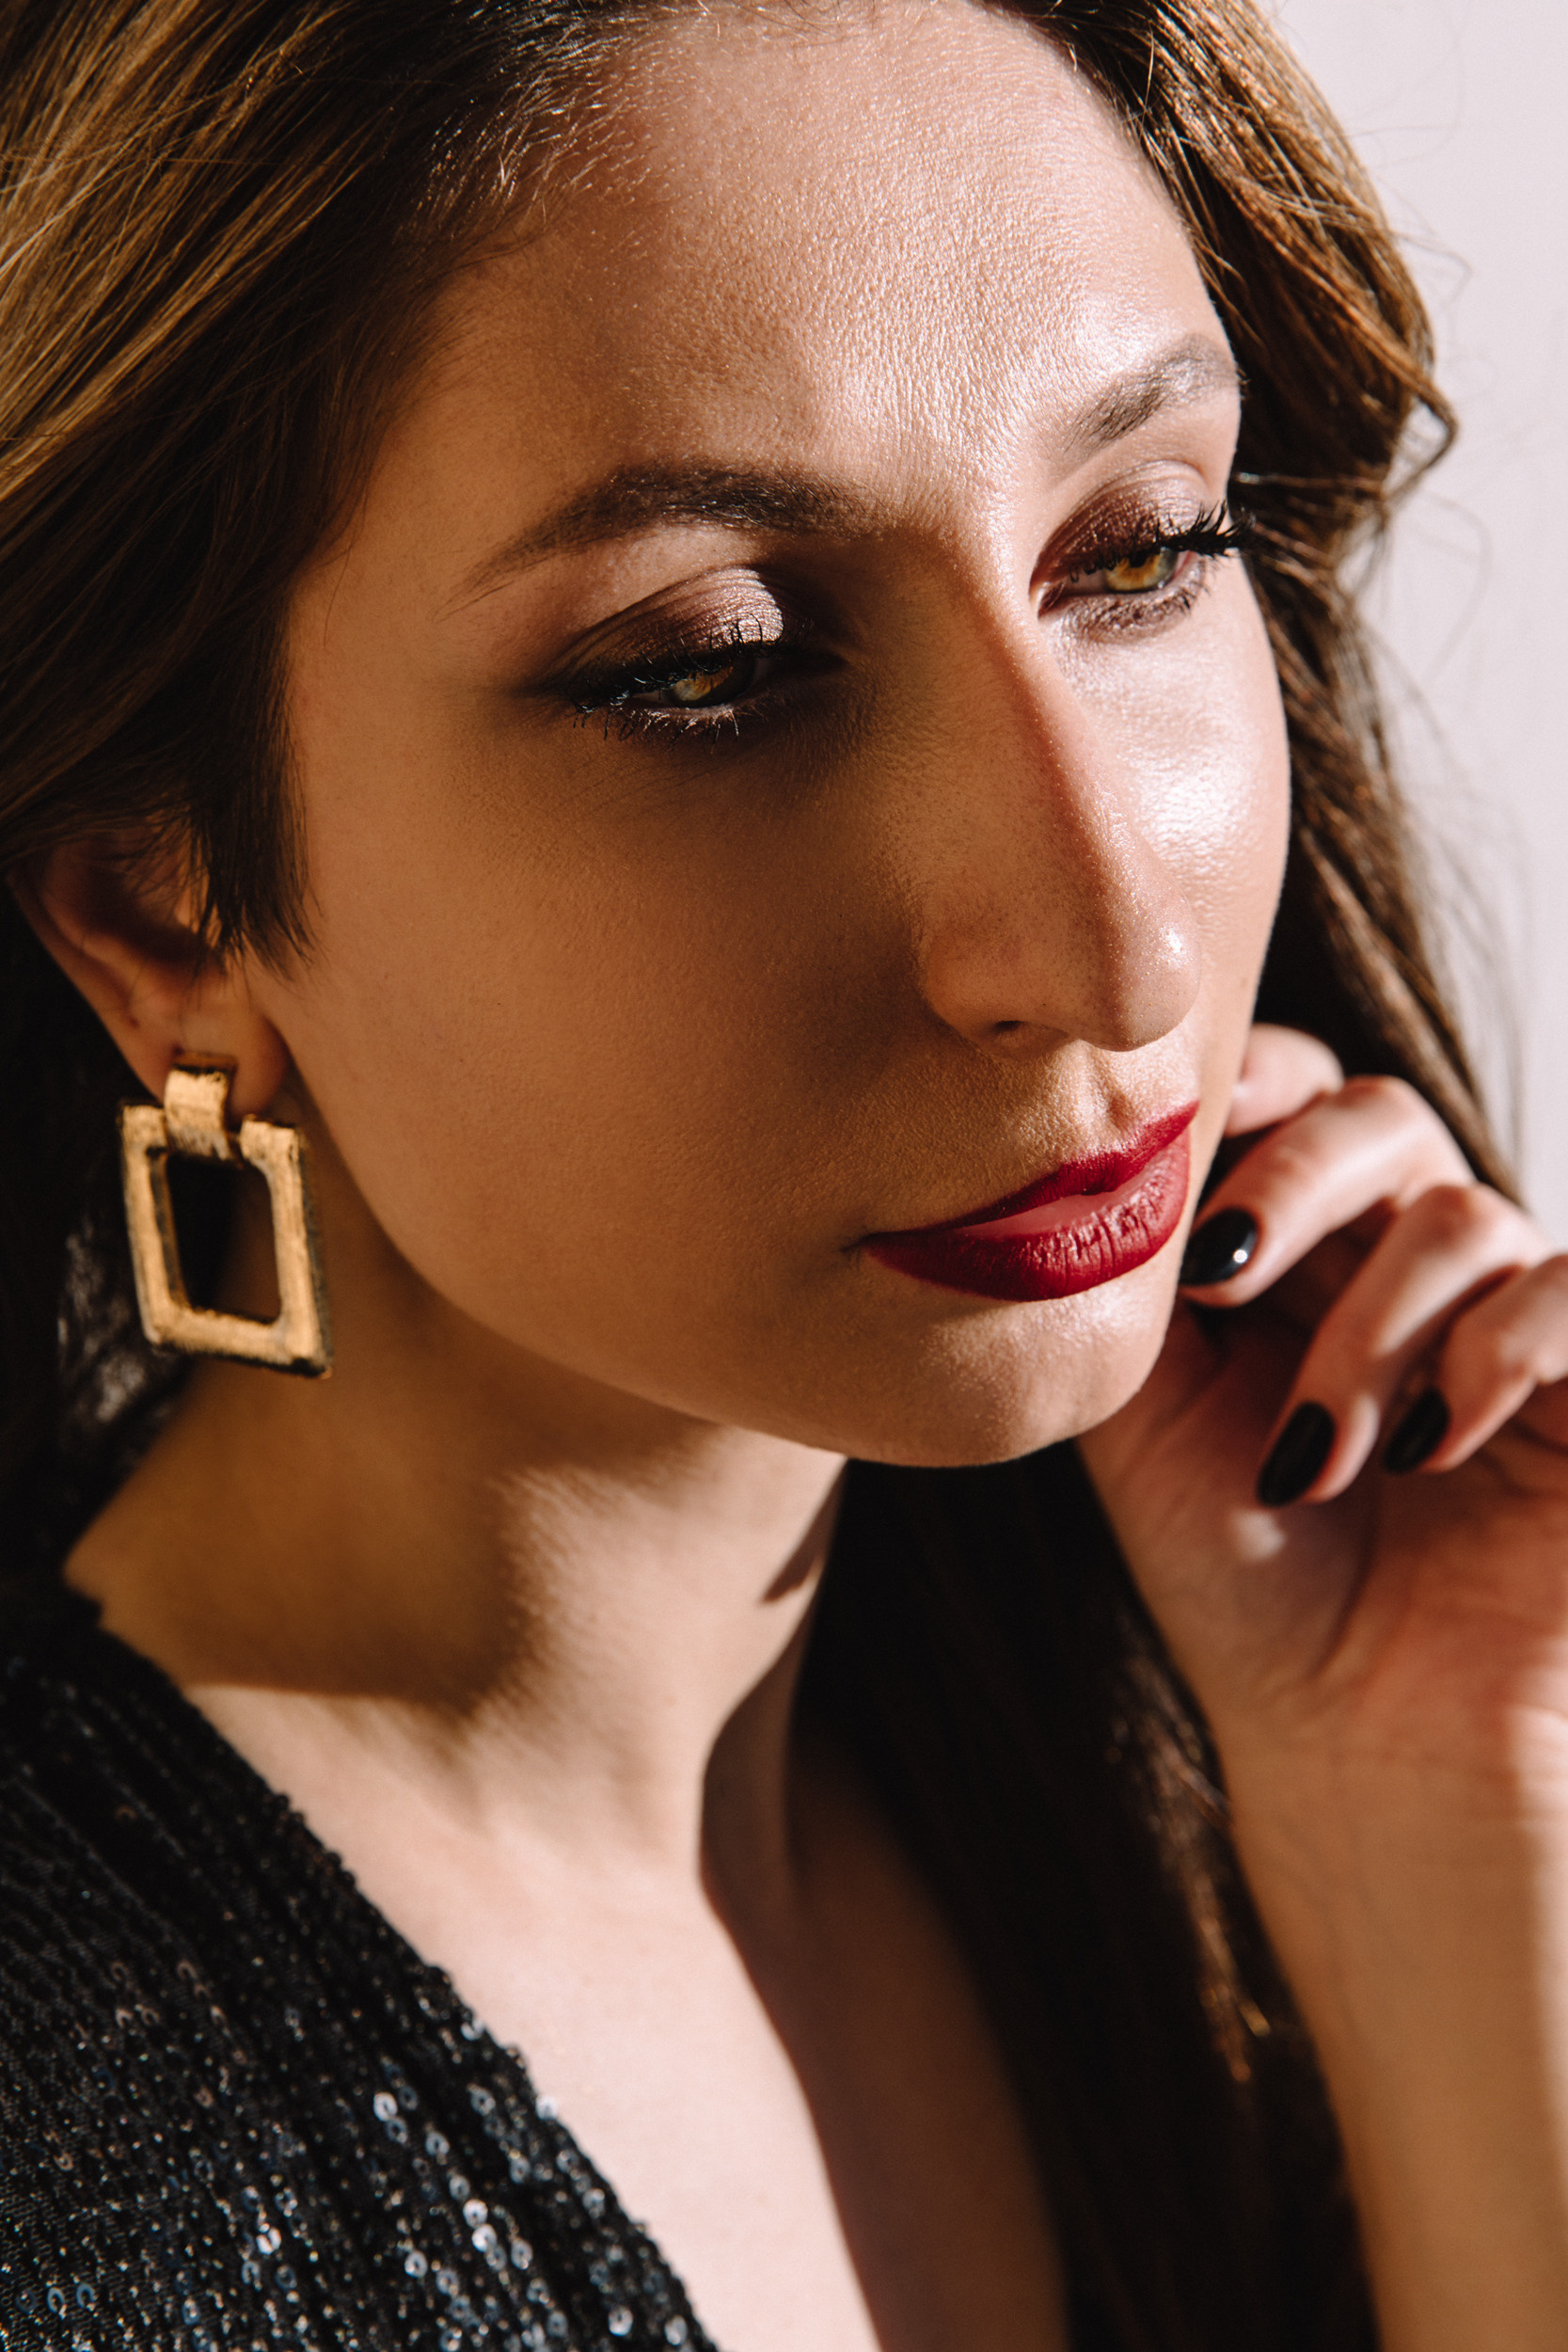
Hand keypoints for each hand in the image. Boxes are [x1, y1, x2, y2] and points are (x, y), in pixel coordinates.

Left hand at [1078, 1023, 1567, 2351]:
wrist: (1354, 1731)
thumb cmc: (1241, 1578)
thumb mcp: (1143, 1416)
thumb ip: (1130, 1282)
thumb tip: (1075, 1155)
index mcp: (1294, 1246)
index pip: (1289, 1087)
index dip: (1240, 1090)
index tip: (1168, 1165)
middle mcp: (1402, 1258)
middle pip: (1376, 1111)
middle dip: (1291, 1177)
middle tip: (1218, 1276)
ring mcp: (1503, 1314)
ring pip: (1461, 1214)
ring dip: (1368, 1329)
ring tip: (1315, 1458)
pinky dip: (1494, 1349)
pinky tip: (1428, 1444)